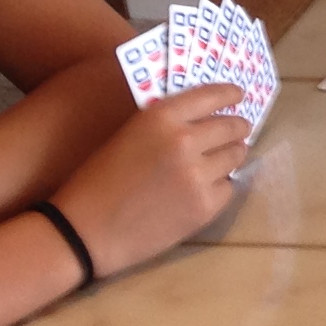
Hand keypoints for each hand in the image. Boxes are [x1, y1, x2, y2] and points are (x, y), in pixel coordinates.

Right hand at [47, 86, 251, 280]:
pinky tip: (206, 188)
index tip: (239, 94)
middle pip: (231, 126)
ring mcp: (198, 175)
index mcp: (160, 117)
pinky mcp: (205, 206)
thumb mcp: (129, 135)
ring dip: (232, 155)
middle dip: (238, 127)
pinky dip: (221, 186)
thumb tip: (203, 118)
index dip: (229, 94)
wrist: (85, 231)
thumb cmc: (98, 181)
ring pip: (236, 156)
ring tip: (225, 158)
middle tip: (240, 129)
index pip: (210, 96)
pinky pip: (228, 188)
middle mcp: (184, 140)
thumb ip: (165, 124)